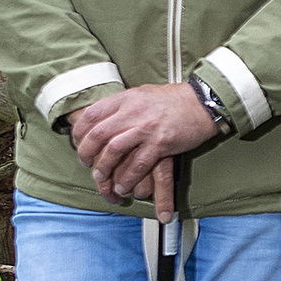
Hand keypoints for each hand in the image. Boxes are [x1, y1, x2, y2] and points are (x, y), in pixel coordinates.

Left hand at [68, 82, 218, 215]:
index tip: (78, 144)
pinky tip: (123, 186)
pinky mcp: (161, 143)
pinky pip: (137, 164)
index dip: (79, 132)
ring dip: (104, 168)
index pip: (92, 115)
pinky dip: (127, 178)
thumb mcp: (143, 94)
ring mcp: (146, 127)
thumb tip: (105, 115)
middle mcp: (133, 111)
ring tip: (102, 179)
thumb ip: (123, 104)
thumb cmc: (174, 100)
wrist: (202, 102)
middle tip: (86, 164)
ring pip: (113, 150)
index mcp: (126, 98)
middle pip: (98, 134)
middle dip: (87, 153)